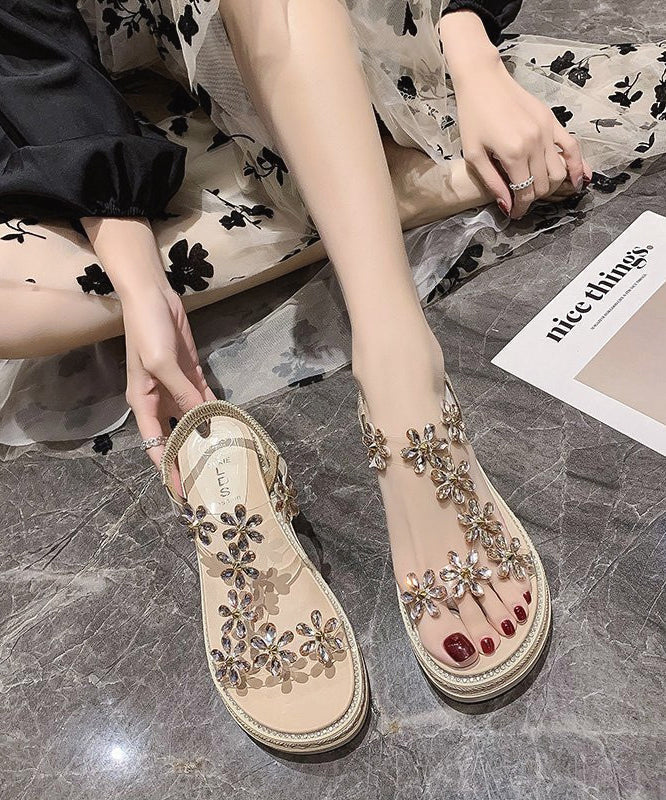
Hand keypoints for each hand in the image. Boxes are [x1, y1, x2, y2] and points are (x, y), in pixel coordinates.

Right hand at [122, 285, 213, 467]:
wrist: (153, 298)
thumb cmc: (147, 331)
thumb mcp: (160, 363)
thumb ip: (181, 392)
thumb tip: (201, 419)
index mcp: (143, 401)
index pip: (155, 443)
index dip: (166, 468)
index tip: (181, 491)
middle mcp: (159, 399)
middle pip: (174, 435)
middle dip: (187, 455)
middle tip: (209, 477)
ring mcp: (175, 387)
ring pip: (192, 418)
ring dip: (204, 434)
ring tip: (222, 456)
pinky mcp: (190, 374)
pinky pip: (203, 398)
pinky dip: (213, 410)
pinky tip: (227, 423)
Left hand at [439, 11, 591, 218]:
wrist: (484, 80)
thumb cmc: (473, 117)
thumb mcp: (474, 155)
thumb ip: (492, 182)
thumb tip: (507, 207)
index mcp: (513, 154)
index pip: (525, 192)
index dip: (521, 207)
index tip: (515, 214)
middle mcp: (534, 144)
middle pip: (544, 184)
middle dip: (535, 198)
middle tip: (524, 201)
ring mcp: (547, 131)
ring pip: (560, 170)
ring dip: (554, 187)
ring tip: (546, 193)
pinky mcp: (553, 121)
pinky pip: (572, 147)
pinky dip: (578, 165)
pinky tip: (580, 179)